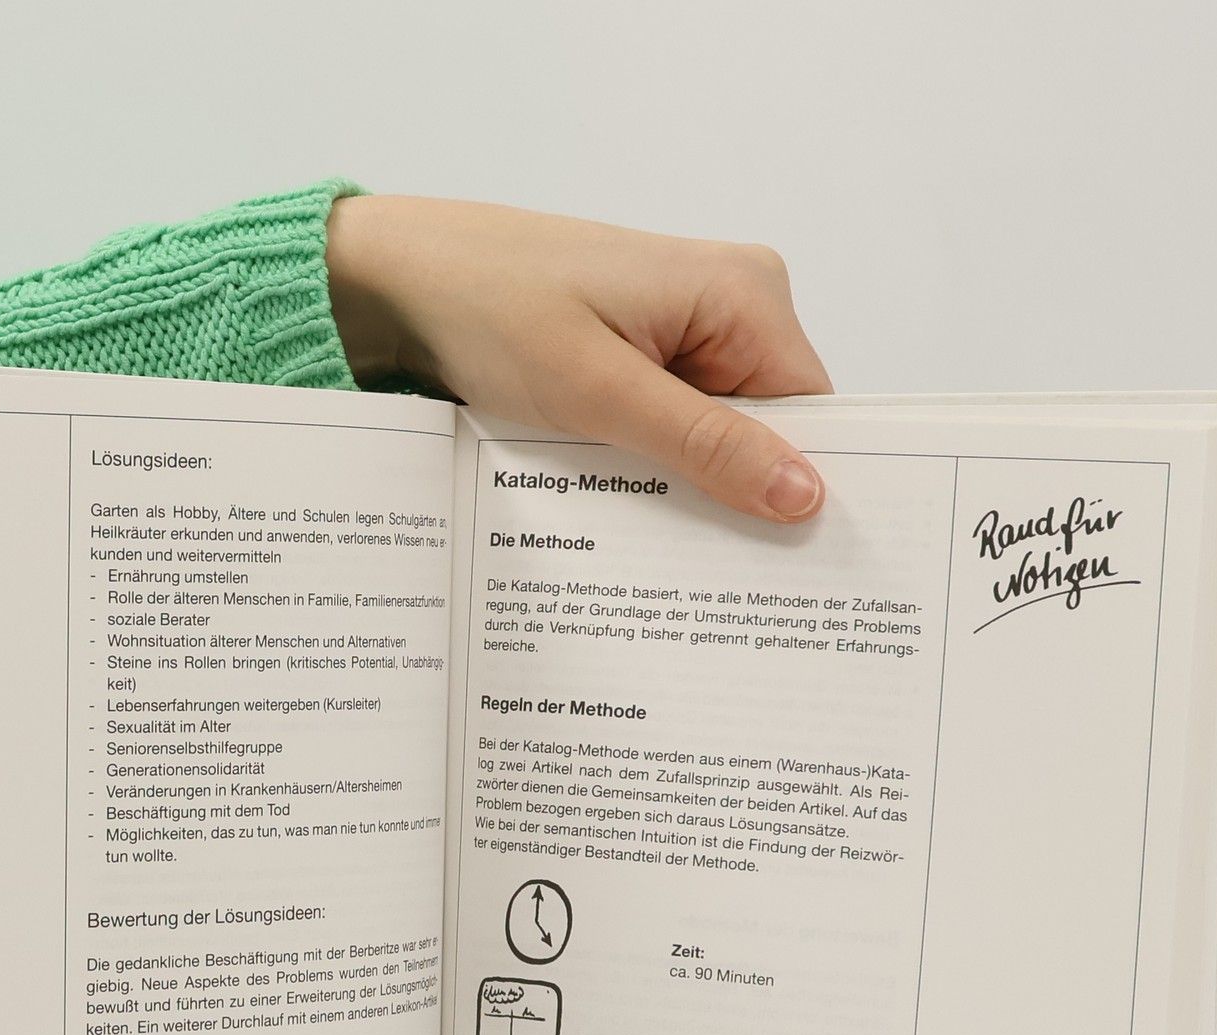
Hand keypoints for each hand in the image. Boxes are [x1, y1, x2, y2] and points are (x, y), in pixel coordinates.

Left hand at [327, 195, 832, 521]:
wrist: (402, 280)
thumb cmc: (489, 309)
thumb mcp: (599, 392)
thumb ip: (707, 445)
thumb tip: (806, 496)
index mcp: (745, 292)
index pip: (814, 416)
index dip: (801, 490)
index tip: (787, 569)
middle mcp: (734, 300)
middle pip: (772, 429)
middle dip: (739, 494)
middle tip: (706, 573)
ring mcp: (691, 326)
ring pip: (723, 435)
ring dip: (689, 484)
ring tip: (651, 536)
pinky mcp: (650, 349)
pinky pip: (680, 424)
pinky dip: (656, 464)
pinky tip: (624, 497)